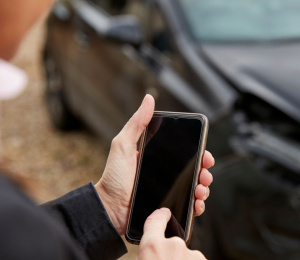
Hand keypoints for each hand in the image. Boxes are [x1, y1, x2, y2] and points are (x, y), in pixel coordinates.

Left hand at [94, 94, 213, 234]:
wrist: (109, 208)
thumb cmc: (113, 177)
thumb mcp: (123, 145)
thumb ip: (136, 123)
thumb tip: (149, 98)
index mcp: (158, 157)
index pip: (184, 152)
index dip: (198, 152)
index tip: (205, 154)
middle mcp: (165, 173)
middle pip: (193, 170)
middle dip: (204, 170)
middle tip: (205, 172)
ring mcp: (168, 191)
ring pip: (194, 187)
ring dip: (203, 187)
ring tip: (200, 188)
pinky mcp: (168, 208)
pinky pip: (188, 206)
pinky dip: (197, 205)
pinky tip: (197, 203)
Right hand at [136, 208, 206, 259]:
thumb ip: (144, 254)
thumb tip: (145, 254)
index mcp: (152, 246)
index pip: (155, 221)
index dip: (159, 216)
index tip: (164, 213)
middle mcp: (174, 246)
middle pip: (174, 242)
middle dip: (171, 253)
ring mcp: (193, 255)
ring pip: (188, 255)